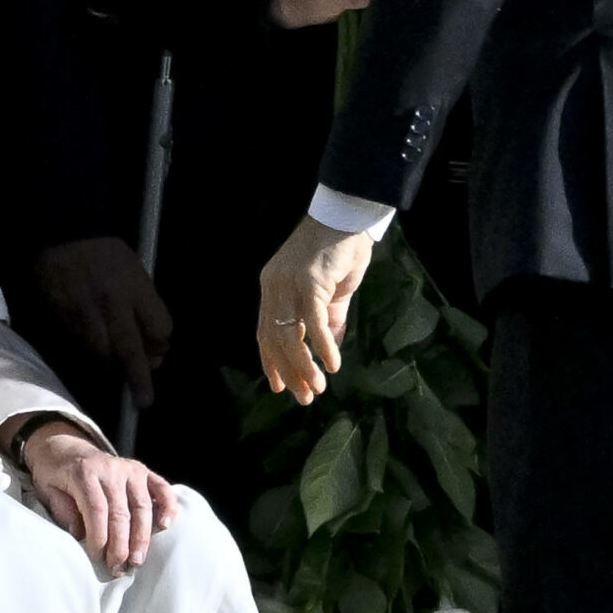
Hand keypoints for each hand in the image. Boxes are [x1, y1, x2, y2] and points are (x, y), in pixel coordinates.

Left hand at [19, 420, 179, 572]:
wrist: (64, 447)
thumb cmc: (54, 474)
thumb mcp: (48, 490)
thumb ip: (64, 511)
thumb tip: (81, 535)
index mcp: (84, 473)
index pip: (96, 510)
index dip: (99, 537)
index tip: (98, 558)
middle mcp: (110, 469)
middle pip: (121, 512)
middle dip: (121, 544)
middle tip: (119, 568)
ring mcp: (129, 468)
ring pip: (141, 506)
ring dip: (141, 536)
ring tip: (137, 560)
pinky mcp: (141, 470)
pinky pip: (160, 488)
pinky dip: (167, 506)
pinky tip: (166, 525)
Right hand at [35, 237, 172, 405]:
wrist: (64, 235)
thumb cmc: (107, 252)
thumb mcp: (136, 269)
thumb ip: (145, 304)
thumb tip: (151, 344)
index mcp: (136, 287)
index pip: (159, 329)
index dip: (161, 343)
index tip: (158, 348)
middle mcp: (113, 303)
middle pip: (130, 351)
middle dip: (139, 379)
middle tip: (144, 401)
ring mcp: (87, 314)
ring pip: (103, 355)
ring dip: (113, 369)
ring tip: (119, 375)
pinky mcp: (66, 319)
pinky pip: (83, 346)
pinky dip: (93, 354)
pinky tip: (98, 354)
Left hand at [257, 215, 374, 401]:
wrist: (347, 216)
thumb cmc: (339, 251)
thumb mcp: (331, 291)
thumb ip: (329, 318)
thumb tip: (331, 348)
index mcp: (273, 289)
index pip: (265, 333)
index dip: (271, 362)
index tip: (279, 387)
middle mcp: (274, 288)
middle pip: (274, 340)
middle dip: (289, 372)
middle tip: (304, 397)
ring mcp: (289, 285)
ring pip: (289, 336)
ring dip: (303, 366)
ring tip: (317, 388)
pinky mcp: (310, 282)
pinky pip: (313, 322)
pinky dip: (322, 346)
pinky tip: (331, 364)